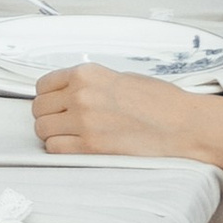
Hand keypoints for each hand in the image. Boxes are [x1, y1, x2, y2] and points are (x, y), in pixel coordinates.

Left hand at [33, 63, 211, 157]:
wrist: (183, 124)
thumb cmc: (161, 102)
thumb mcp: (120, 77)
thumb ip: (91, 84)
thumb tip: (72, 92)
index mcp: (87, 73)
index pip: (43, 85)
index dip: (46, 97)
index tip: (53, 104)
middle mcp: (81, 94)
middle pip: (39, 108)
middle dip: (48, 116)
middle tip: (60, 122)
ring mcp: (84, 120)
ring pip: (42, 129)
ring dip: (51, 134)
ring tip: (68, 135)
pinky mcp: (92, 145)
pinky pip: (55, 148)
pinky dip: (59, 149)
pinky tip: (73, 147)